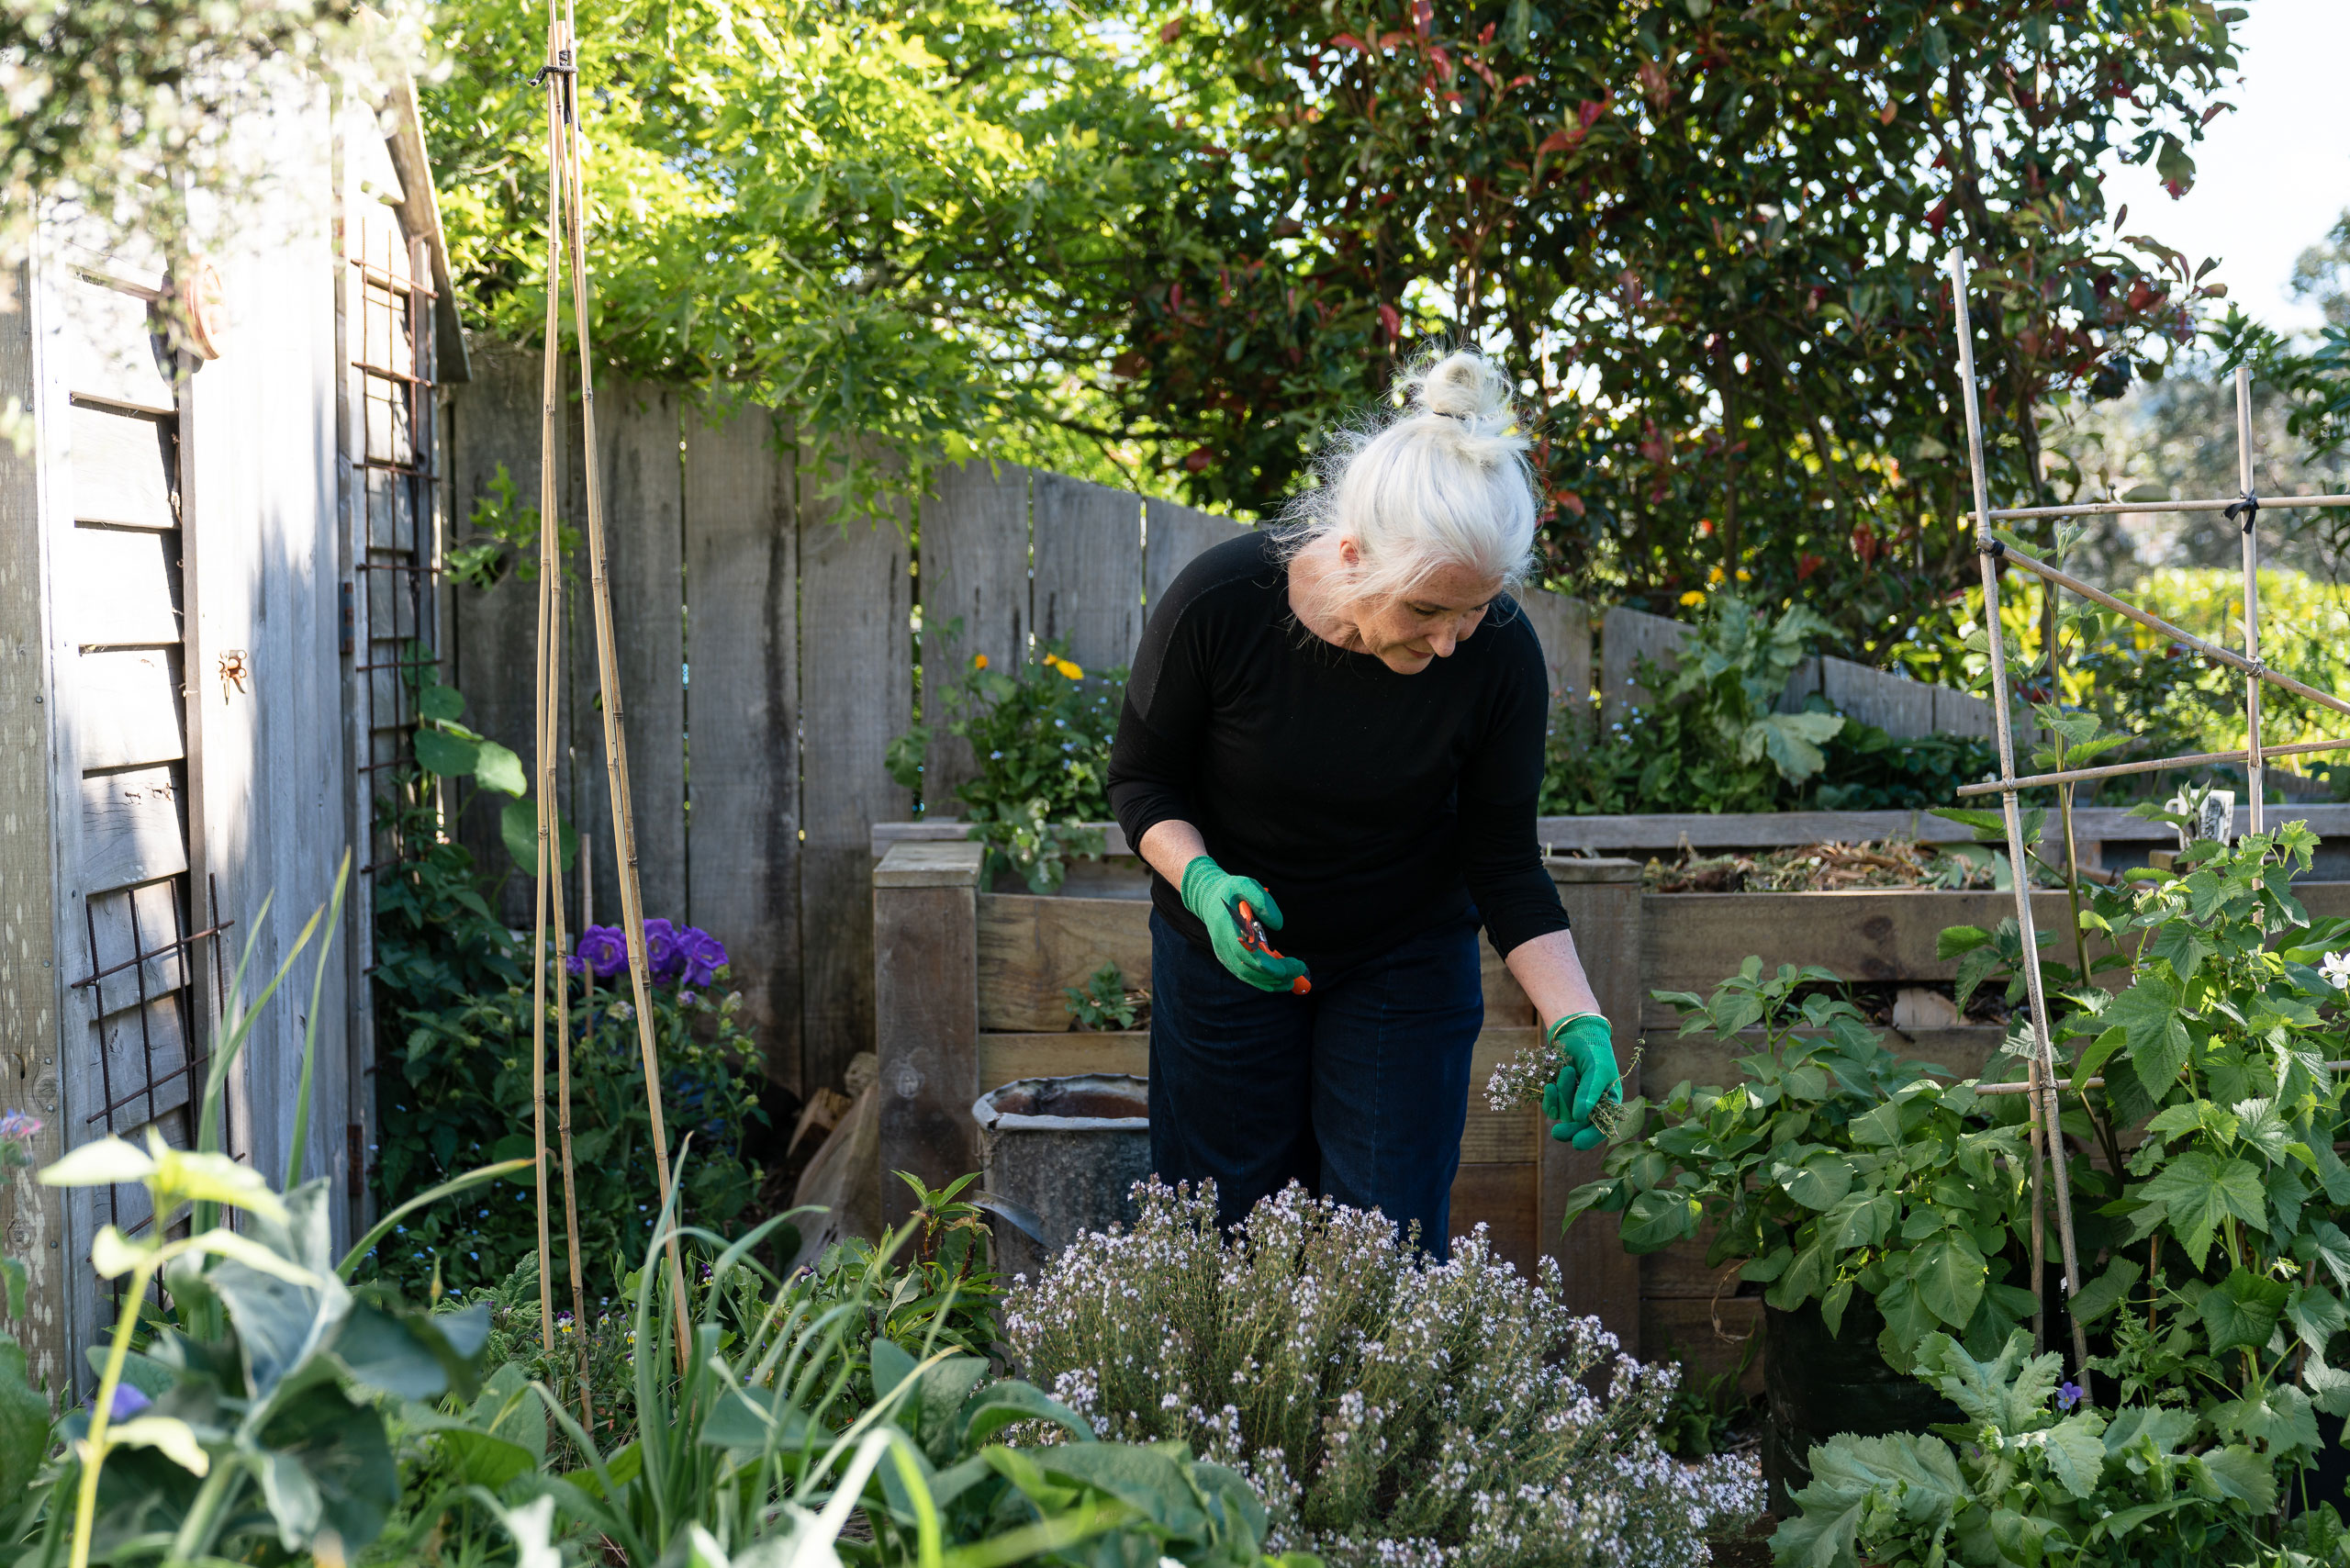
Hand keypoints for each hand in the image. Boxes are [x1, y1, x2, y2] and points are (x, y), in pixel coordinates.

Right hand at [1179, 857, 1310, 993]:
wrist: (1206, 897)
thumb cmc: (1229, 890)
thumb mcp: (1246, 885)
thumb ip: (1263, 902)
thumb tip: (1278, 925)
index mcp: (1227, 928)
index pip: (1247, 953)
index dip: (1268, 965)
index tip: (1289, 967)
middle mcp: (1223, 945)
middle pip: (1249, 969)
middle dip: (1276, 974)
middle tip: (1299, 970)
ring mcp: (1223, 954)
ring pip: (1246, 975)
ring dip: (1270, 982)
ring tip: (1292, 980)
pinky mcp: (1227, 958)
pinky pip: (1244, 974)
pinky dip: (1261, 980)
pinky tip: (1278, 980)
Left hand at [1541, 1012, 1618, 1149]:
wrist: (1577, 1032)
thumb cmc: (1594, 1050)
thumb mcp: (1596, 1070)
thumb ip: (1589, 1093)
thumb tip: (1578, 1117)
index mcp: (1609, 1103)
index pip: (1603, 1127)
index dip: (1591, 1137)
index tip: (1577, 1143)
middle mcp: (1593, 1107)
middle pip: (1581, 1127)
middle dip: (1569, 1130)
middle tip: (1557, 1133)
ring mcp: (1575, 1102)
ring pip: (1564, 1114)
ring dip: (1562, 1096)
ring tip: (1567, 1071)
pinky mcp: (1560, 1096)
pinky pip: (1552, 1108)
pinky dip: (1549, 1099)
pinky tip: (1549, 1086)